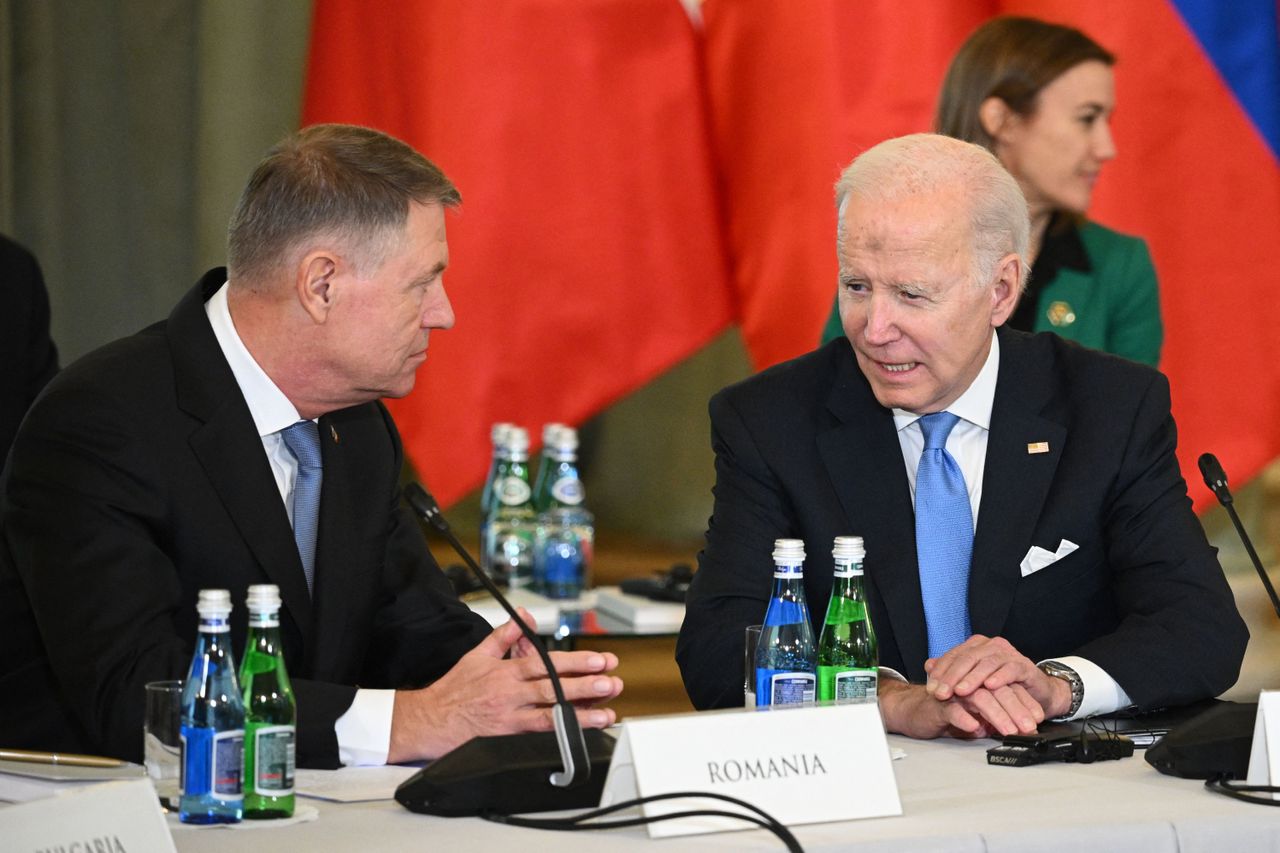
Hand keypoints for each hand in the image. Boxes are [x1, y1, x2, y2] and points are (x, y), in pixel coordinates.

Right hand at [387, 609, 622, 761]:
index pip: (547, 664)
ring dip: (580, 715)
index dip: (575, 662)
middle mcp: (511, 694)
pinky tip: (578, 736)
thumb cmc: (454, 689)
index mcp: (506, 671)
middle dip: (586, 685)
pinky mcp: (507, 738)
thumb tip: (524, 616)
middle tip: (611, 683)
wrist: (430, 720)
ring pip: (550, 716)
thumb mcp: (478, 654)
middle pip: (553, 688)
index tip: (599, 660)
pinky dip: (559, 736)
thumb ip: (505, 635)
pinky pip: (538, 737)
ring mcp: (510, 718)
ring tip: (606, 714)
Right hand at [879, 678, 1043, 738]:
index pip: (1007, 687)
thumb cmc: (947, 711)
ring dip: (996, 714)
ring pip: (978, 698)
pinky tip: (974, 728)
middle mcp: (968, 682)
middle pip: (996, 690)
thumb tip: (1020, 726)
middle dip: (1015, 709)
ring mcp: (952, 691)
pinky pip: (952, 709)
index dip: (1024, 702)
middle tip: (1028, 727)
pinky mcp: (936, 703)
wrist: (913, 710)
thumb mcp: (978, 715)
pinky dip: (964, 718)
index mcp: (980, 681)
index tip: (1038, 718)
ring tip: (1008, 730)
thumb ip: (996, 716)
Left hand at [923, 634, 1070, 718]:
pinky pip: (1010, 669)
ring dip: (972, 678)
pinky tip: (990, 686)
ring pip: (986, 663)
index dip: (940, 672)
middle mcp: (991, 646)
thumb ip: (952, 673)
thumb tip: (928, 665)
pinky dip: (1000, 677)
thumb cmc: (1001, 687)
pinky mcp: (1024, 665)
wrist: (1034, 693)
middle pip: (967, 658)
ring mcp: (1008, 654)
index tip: (930, 690)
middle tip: (941, 693)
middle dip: (952, 677)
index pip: (953, 656)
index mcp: (976, 646)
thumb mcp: (973, 682)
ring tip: (961, 691)